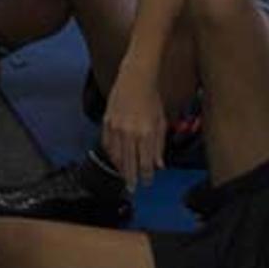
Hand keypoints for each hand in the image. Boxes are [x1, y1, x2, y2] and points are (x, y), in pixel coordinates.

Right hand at [101, 72, 166, 188]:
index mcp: (146, 133)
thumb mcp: (162, 122)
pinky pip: (107, 143)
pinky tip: (115, 159)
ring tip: (123, 176)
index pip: (145, 162)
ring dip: (120, 168)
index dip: (146, 176)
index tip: (147, 183)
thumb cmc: (151, 99)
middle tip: (132, 188)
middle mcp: (130, 132)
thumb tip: (158, 165)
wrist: (135, 79)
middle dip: (131, 177)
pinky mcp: (107, 121)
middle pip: (129, 162)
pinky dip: (111, 154)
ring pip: (116, 155)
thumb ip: (159, 146)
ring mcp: (116, 127)